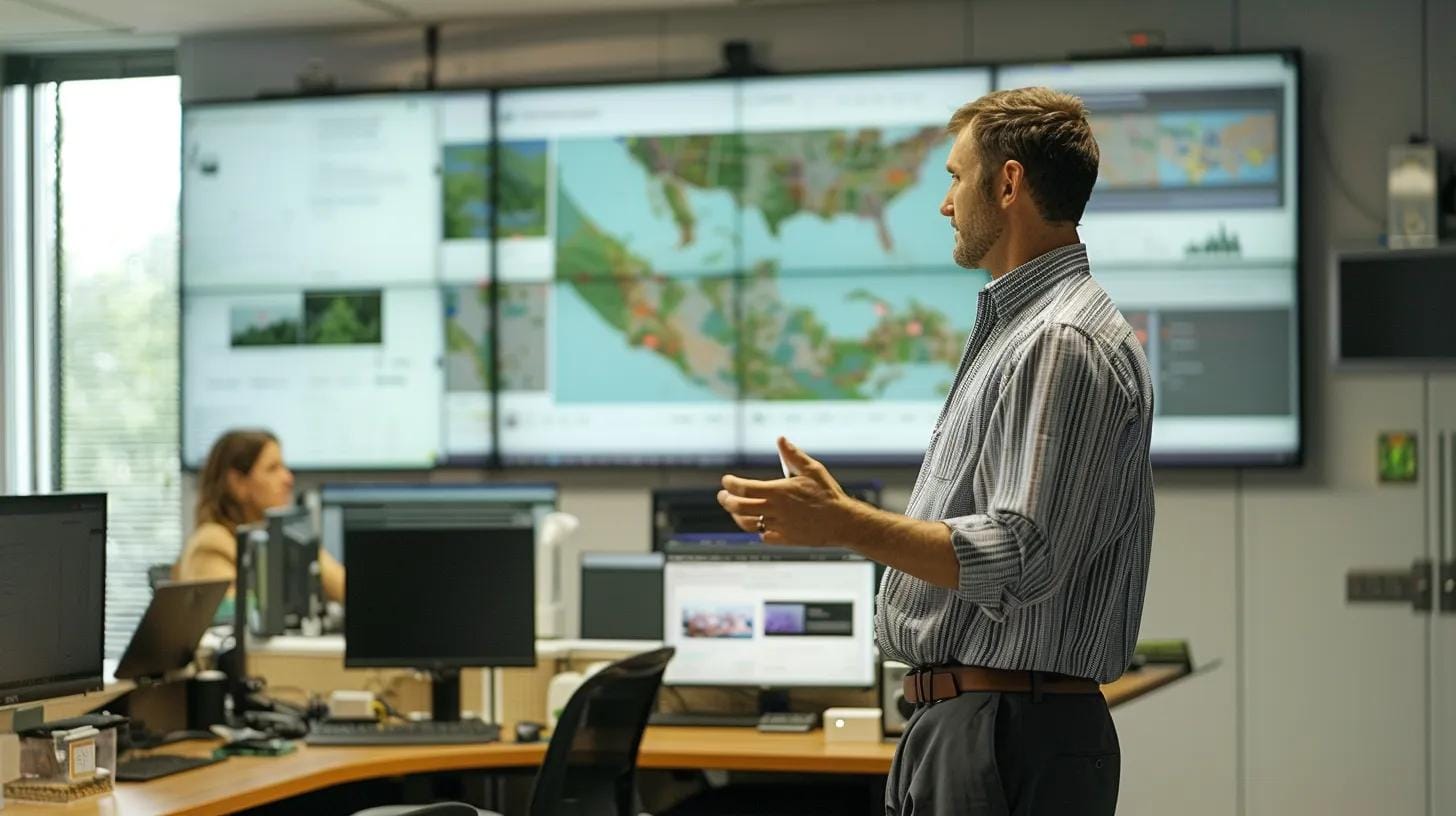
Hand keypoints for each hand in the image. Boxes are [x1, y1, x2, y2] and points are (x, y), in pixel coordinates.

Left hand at [717, 437, 853, 546]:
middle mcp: (776, 510)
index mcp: (779, 492)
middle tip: (723, 496)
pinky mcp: (786, 539)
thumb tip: (781, 439)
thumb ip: (793, 455)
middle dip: (726, 501)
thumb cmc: (828, 493)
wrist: (843, 522)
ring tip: (735, 510)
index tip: (726, 481)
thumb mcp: (813, 469)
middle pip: (739, 508)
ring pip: (748, 524)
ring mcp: (780, 526)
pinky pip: (764, 536)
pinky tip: (758, 523)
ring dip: (737, 516)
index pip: (744, 489)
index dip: (730, 484)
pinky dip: (758, 530)